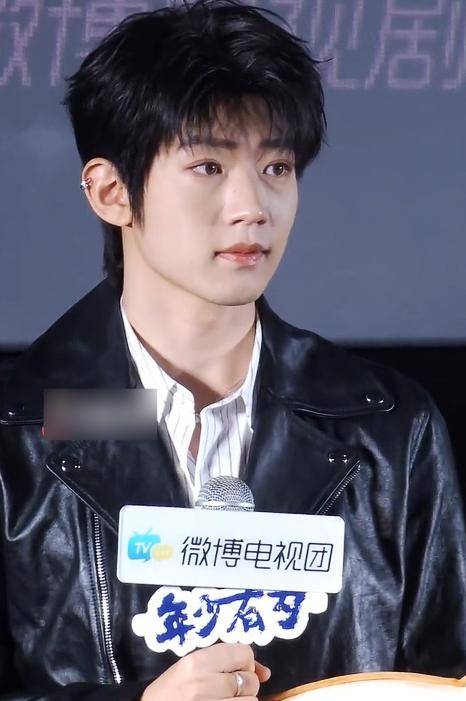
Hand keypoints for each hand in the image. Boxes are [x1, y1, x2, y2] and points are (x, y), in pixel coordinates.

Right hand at [141, 642, 270, 699]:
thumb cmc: (170, 691)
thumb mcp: (190, 669)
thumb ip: (225, 663)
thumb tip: (266, 672)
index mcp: (196, 662)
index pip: (243, 652)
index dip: (245, 661)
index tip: (237, 667)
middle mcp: (203, 683)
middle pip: (249, 680)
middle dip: (245, 684)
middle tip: (229, 688)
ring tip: (226, 699)